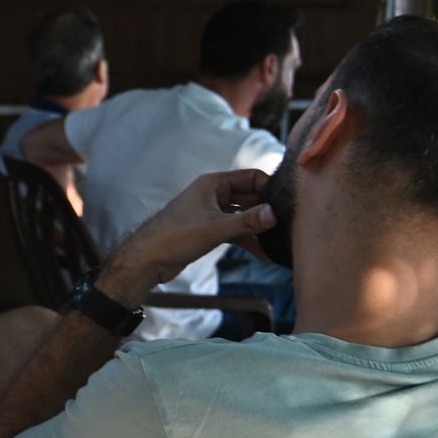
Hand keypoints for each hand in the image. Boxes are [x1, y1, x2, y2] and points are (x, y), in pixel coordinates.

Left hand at [98, 168, 276, 305]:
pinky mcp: (209, 230)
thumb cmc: (174, 238)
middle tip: (291, 225)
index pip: (251, 177)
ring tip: (280, 243)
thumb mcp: (214, 228)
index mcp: (212, 184)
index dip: (269, 188)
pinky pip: (236, 231)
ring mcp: (211, 212)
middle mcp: (213, 195)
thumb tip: (274, 213)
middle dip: (268, 211)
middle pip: (250, 197)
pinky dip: (248, 240)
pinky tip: (264, 254)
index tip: (288, 203)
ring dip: (259, 228)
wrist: (147, 260)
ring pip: (244, 216)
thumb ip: (246, 221)